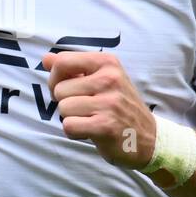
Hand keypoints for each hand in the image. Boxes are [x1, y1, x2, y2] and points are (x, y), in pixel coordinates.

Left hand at [42, 51, 155, 168]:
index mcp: (107, 63)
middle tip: (87, 109)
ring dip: (71, 118)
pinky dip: (74, 133)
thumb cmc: (120, 107)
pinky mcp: (105, 126)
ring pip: (63, 108)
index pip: (62, 61)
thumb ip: (72, 68)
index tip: (68, 89)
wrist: (149, 138)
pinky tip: (91, 131)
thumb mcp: (101, 80)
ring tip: (91, 119)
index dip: (56, 78)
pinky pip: (69, 126)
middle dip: (66, 102)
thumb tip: (46, 58)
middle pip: (59, 89)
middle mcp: (110, 79)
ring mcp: (109, 102)